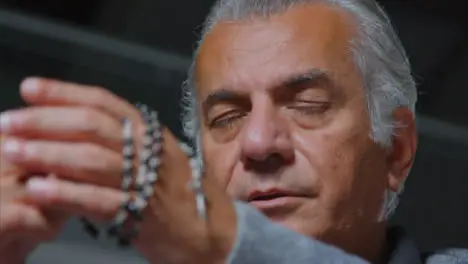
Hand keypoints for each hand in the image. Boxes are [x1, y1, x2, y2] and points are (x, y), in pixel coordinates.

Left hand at [0, 78, 236, 263]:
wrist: (215, 234)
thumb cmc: (183, 196)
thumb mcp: (160, 159)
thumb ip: (128, 144)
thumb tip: (78, 131)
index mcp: (152, 134)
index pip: (105, 103)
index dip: (65, 93)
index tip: (30, 89)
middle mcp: (151, 152)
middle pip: (94, 126)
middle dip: (47, 121)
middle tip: (9, 122)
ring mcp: (148, 183)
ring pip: (93, 160)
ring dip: (49, 154)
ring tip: (12, 151)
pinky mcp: (143, 215)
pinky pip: (100, 200)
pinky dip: (66, 194)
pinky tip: (37, 189)